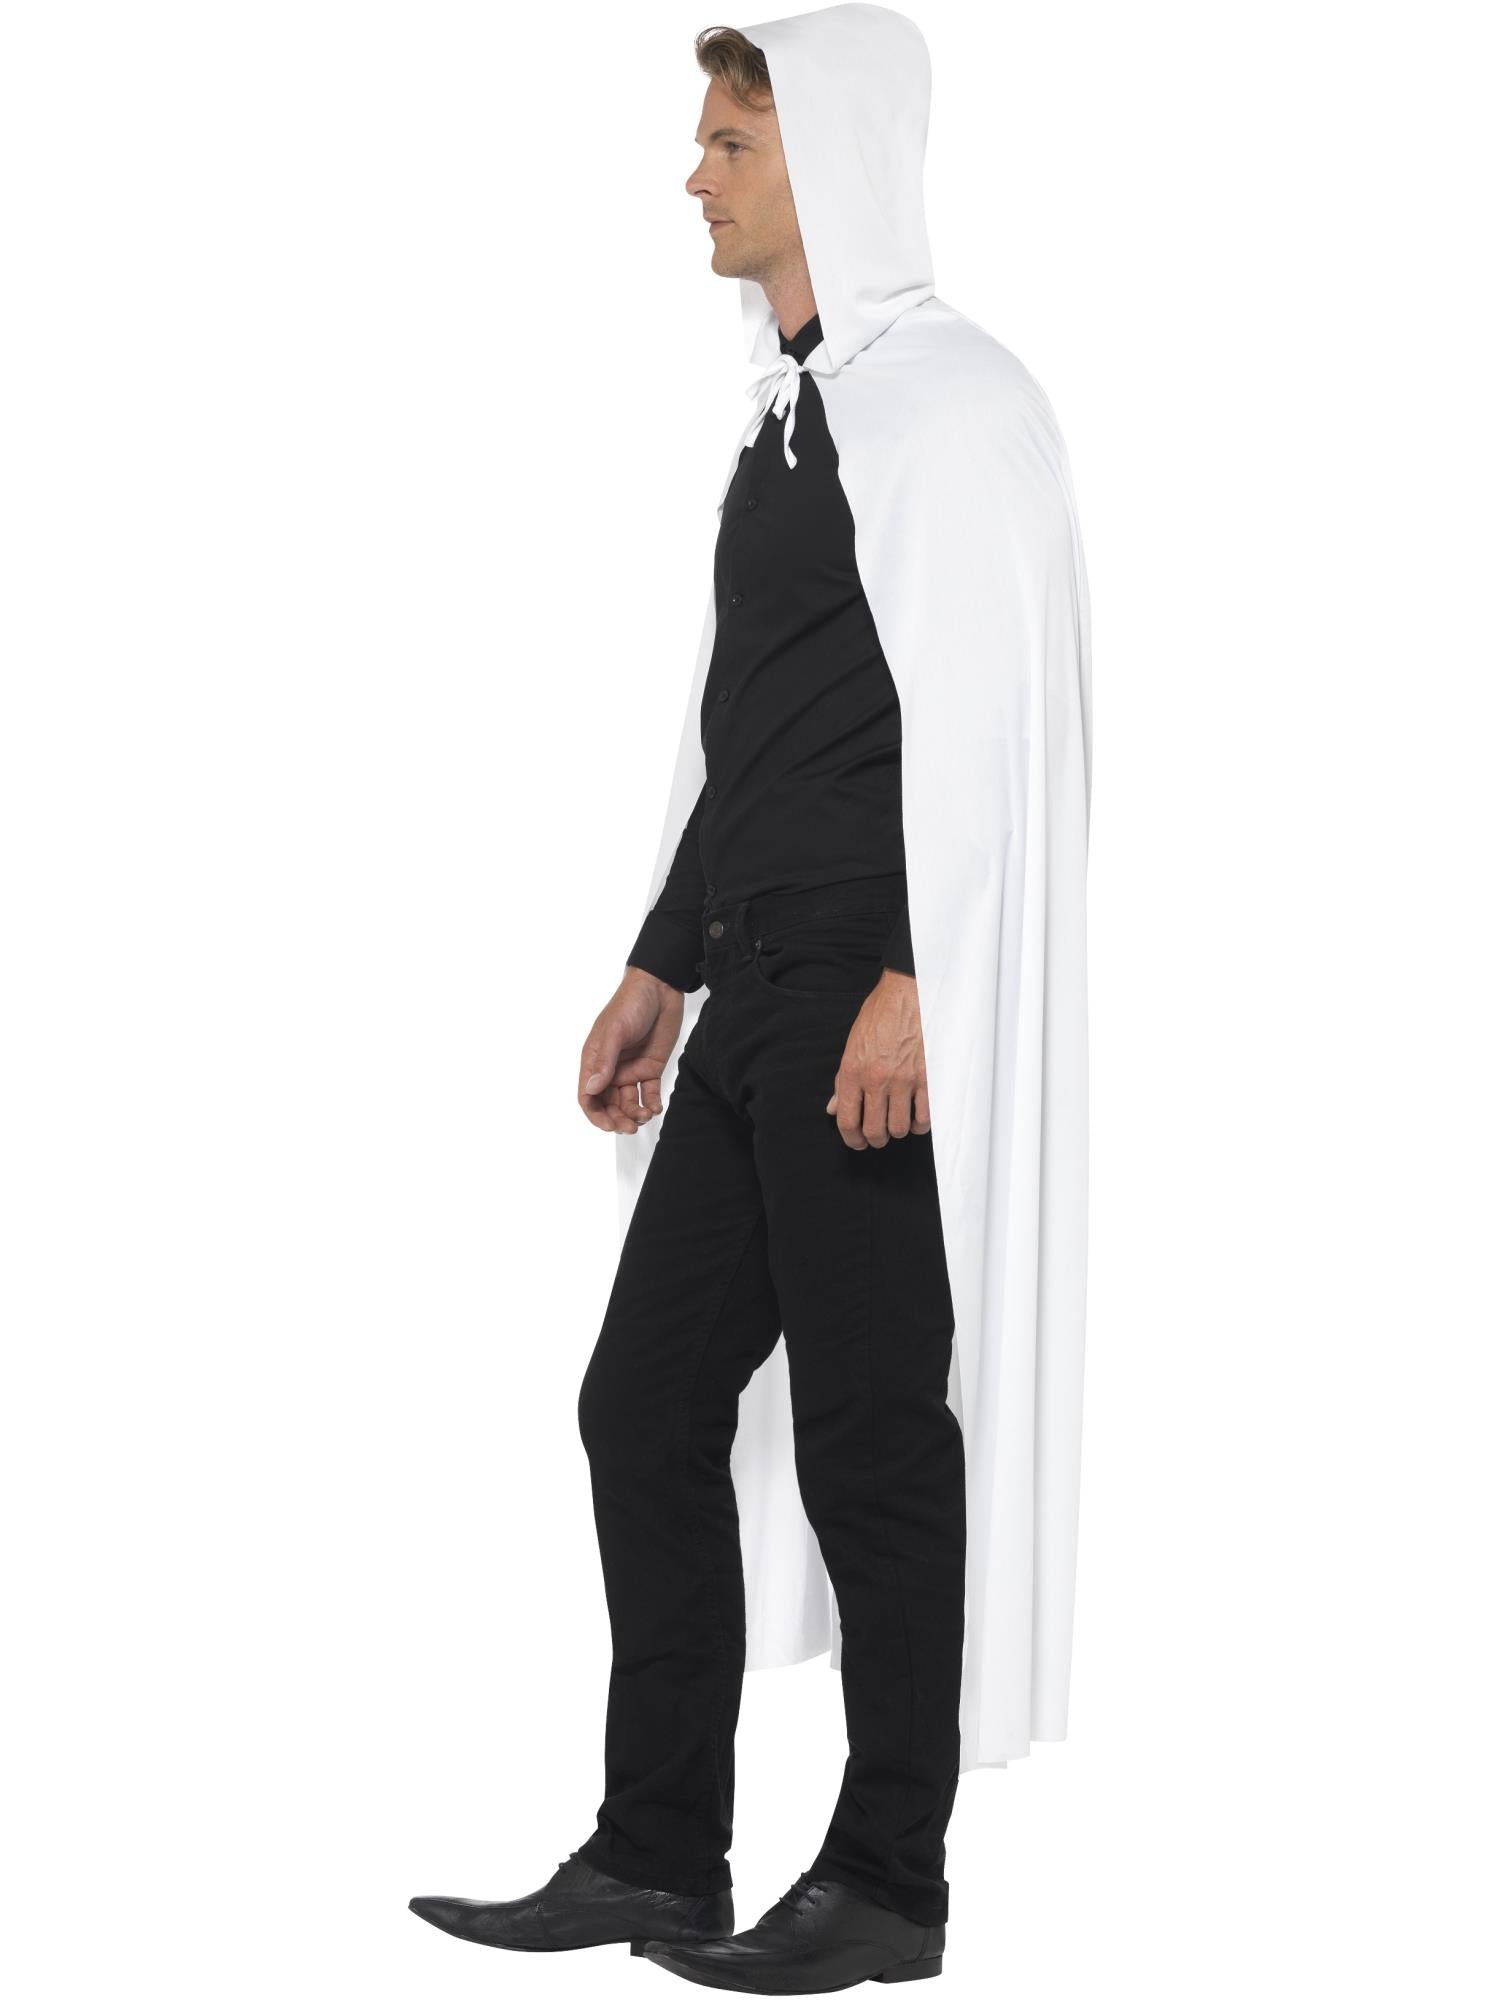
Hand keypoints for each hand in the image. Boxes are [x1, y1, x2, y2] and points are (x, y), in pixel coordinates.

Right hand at [579, 967, 684, 1133]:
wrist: (660, 989)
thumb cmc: (631, 1004)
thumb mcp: (615, 1031)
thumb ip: (604, 1061)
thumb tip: (591, 1089)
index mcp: (594, 1060)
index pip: (588, 1095)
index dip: (595, 1114)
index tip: (609, 1125)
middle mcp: (610, 1069)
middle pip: (608, 1104)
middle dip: (617, 1119)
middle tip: (630, 1127)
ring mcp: (631, 1070)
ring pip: (628, 1103)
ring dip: (635, 1114)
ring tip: (646, 1115)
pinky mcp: (651, 1068)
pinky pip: (649, 1094)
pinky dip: (652, 1105)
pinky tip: (656, 1108)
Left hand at [825, 968, 930, 1149]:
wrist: (908, 993)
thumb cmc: (879, 1016)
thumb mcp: (852, 1045)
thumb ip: (841, 1080)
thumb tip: (833, 1108)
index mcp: (852, 1071)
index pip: (847, 1120)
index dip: (851, 1139)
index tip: (856, 1142)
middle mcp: (876, 1079)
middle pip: (874, 1131)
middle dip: (875, 1140)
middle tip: (878, 1136)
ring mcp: (904, 1080)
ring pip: (900, 1128)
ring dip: (898, 1131)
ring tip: (898, 1123)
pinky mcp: (927, 1078)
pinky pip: (924, 1116)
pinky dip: (920, 1123)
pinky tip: (917, 1116)